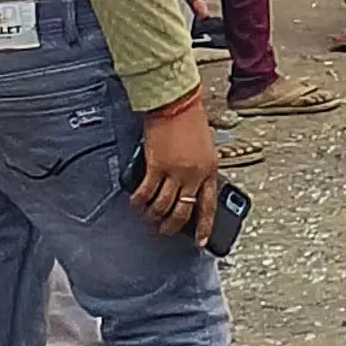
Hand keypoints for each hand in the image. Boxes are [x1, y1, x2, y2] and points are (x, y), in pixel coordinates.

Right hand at [133, 97, 220, 241]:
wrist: (176, 103)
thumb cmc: (191, 120)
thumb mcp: (205, 147)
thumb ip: (199, 169)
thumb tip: (189, 188)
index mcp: (210, 170)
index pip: (209, 206)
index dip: (204, 227)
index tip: (200, 242)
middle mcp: (194, 175)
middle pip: (183, 212)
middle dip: (171, 226)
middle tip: (163, 231)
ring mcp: (176, 172)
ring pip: (163, 207)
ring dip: (153, 216)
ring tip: (147, 217)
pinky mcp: (156, 167)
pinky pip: (146, 193)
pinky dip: (139, 201)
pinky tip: (136, 203)